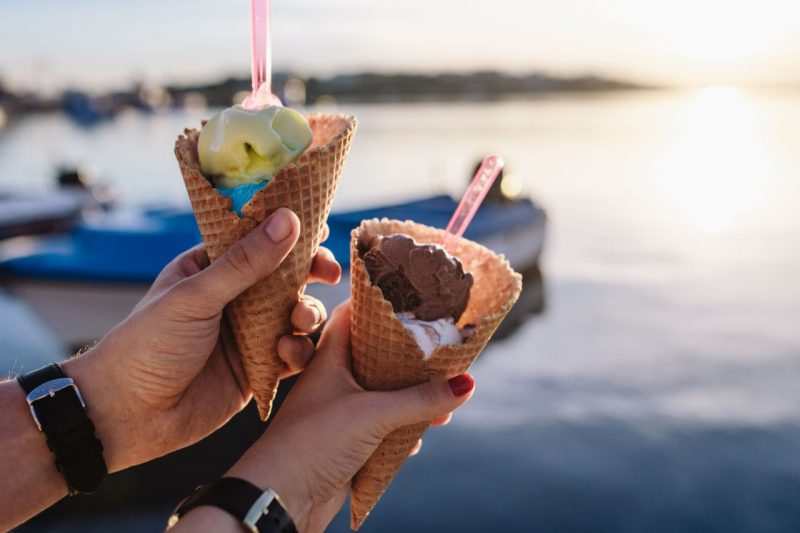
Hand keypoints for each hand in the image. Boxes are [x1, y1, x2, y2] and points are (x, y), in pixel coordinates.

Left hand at [67, 208, 340, 471]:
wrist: (128, 417)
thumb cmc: (148, 345)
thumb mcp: (196, 297)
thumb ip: (245, 262)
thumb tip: (288, 219)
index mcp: (211, 269)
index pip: (257, 239)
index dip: (290, 233)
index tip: (323, 229)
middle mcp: (233, 298)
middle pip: (285, 276)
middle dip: (310, 273)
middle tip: (328, 274)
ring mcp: (247, 334)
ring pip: (295, 314)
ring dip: (305, 314)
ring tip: (299, 320)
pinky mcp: (257, 369)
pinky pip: (293, 354)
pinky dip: (298, 352)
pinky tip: (286, 355)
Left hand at [226, 302, 475, 532]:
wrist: (278, 500)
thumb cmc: (311, 444)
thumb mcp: (372, 415)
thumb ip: (420, 399)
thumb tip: (466, 383)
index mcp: (329, 358)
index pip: (353, 315)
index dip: (380, 304)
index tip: (413, 297)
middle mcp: (334, 381)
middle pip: (378, 356)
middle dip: (410, 359)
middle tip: (444, 353)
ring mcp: (340, 412)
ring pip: (384, 395)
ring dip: (412, 399)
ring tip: (445, 400)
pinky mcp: (347, 443)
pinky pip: (382, 428)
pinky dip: (402, 431)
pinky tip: (418, 438)